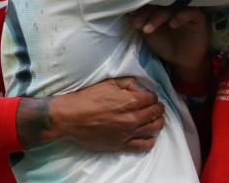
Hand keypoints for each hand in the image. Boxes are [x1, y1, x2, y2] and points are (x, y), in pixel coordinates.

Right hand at [17, 77, 164, 151]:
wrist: (71, 117)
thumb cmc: (88, 98)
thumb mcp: (109, 83)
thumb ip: (128, 83)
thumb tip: (140, 87)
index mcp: (131, 102)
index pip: (153, 98)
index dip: (151, 96)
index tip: (147, 96)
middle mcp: (133, 118)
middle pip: (156, 113)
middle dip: (157, 107)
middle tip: (153, 106)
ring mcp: (128, 133)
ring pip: (155, 128)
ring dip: (157, 121)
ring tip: (153, 118)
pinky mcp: (122, 144)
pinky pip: (144, 145)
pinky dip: (150, 140)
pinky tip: (149, 135)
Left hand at [130, 6, 209, 83]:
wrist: (181, 60)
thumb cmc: (165, 43)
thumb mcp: (147, 32)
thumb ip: (139, 19)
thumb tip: (127, 8)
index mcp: (162, 4)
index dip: (139, 6)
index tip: (130, 17)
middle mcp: (175, 3)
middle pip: (160, 0)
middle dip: (146, 12)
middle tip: (137, 24)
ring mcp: (187, 9)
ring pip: (173, 5)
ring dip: (158, 17)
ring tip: (148, 30)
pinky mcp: (198, 18)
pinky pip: (190, 12)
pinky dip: (180, 17)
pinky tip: (172, 25)